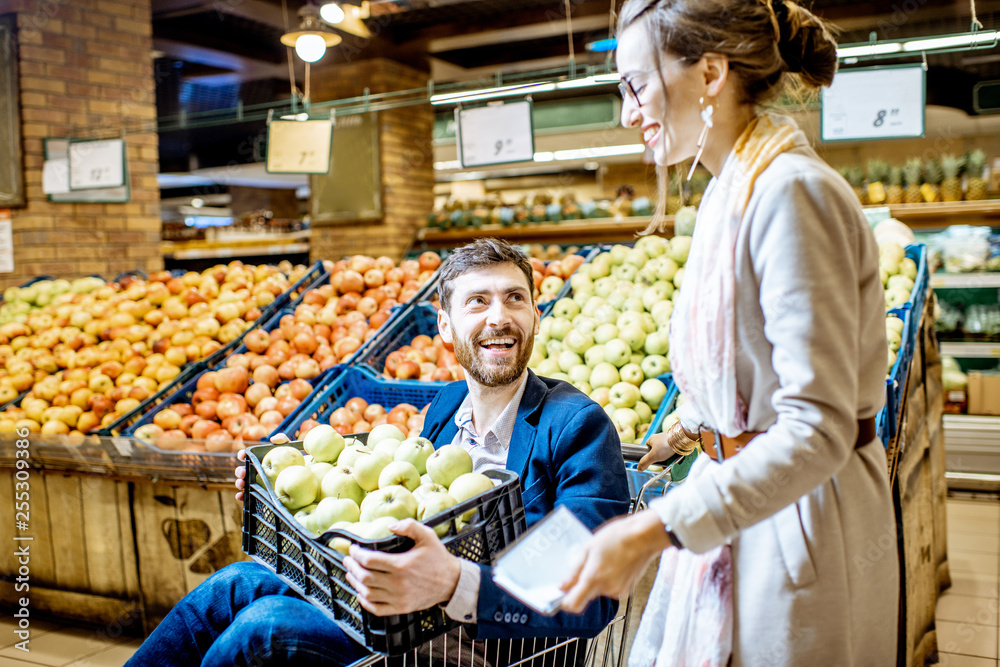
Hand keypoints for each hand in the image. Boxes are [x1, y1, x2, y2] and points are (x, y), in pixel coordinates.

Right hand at [235, 433, 290, 501]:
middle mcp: (255, 472)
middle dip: (240, 471)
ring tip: (242, 483)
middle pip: (243, 470)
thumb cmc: (292, 461)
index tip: (242, 455)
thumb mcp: (289, 449)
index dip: (242, 454)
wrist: (301, 477)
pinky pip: (248, 496)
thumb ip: (283, 440)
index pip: (247, 456)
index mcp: (259, 460)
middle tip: (243, 472)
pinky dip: (242, 496)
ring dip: (239, 483)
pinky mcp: (259, 493)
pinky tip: (241, 496)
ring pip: (243, 483)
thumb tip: (273, 439)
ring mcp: (256, 483)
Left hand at [345, 519, 461, 616]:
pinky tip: (361, 593)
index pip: (369, 560)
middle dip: (352, 567)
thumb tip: (391, 525)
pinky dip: (365, 602)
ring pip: (367, 593)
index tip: (353, 548)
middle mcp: (397, 584)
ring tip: (351, 574)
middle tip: (347, 560)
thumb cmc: (438, 558)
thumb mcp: (427, 535)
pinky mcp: (400, 608)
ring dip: (355, 583)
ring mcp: (398, 598)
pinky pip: (376, 609)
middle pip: (365, 577)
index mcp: (401, 565)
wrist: (452, 582)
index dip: (356, 554)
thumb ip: (409, 526)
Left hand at [559, 511, 671, 613]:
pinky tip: (613, 564)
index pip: (573, 604)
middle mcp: (606, 589)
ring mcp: (618, 591)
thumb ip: (574, 570)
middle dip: (581, 585)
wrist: (644, 537)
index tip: (562, 592)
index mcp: (593, 578)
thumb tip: (562, 586)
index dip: (565, 601)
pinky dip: (608, 580)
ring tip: (603, 560)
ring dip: (596, 580)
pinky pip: (610, 589)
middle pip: (585, 596)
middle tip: (586, 564)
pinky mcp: (626, 590)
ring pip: (598, 591)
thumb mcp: (588, 548)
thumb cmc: (616, 537)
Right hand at [638, 421, 697, 470]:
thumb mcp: (653, 456)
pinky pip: (673, 452)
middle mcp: (660, 439)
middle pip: (657, 452)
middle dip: (660, 460)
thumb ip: (645, 462)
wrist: (682, 439)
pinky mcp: (676, 442)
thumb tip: (638, 468)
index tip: (652, 462)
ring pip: (666, 453)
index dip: (649, 456)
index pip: (647, 449)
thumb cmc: (666, 445)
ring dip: (668, 460)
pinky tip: (676, 460)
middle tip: (663, 465)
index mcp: (652, 439)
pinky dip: (674, 457)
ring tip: (670, 464)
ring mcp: (668, 440)